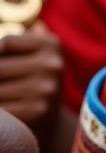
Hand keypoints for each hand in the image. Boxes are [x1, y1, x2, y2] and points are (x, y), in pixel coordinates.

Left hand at [0, 22, 63, 137]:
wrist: (51, 124)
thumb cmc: (34, 84)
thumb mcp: (36, 57)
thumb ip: (20, 42)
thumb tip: (33, 27)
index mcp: (52, 45)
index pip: (6, 43)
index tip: (0, 64)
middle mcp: (53, 65)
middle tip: (2, 81)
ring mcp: (45, 88)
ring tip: (4, 95)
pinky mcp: (36, 111)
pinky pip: (1, 109)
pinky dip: (0, 112)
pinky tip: (5, 115)